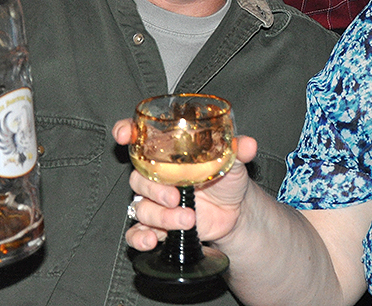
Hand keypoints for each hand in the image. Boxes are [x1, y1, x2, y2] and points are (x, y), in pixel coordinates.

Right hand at [112, 119, 258, 250]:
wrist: (235, 212)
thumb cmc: (227, 179)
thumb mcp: (233, 161)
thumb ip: (237, 150)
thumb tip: (247, 145)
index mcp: (169, 154)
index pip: (139, 137)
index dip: (126, 132)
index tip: (124, 135)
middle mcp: (157, 176)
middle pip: (138, 179)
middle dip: (155, 190)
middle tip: (176, 197)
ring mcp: (155, 201)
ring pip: (141, 208)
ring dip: (161, 217)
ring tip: (187, 220)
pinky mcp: (157, 225)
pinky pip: (135, 232)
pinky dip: (140, 237)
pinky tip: (153, 239)